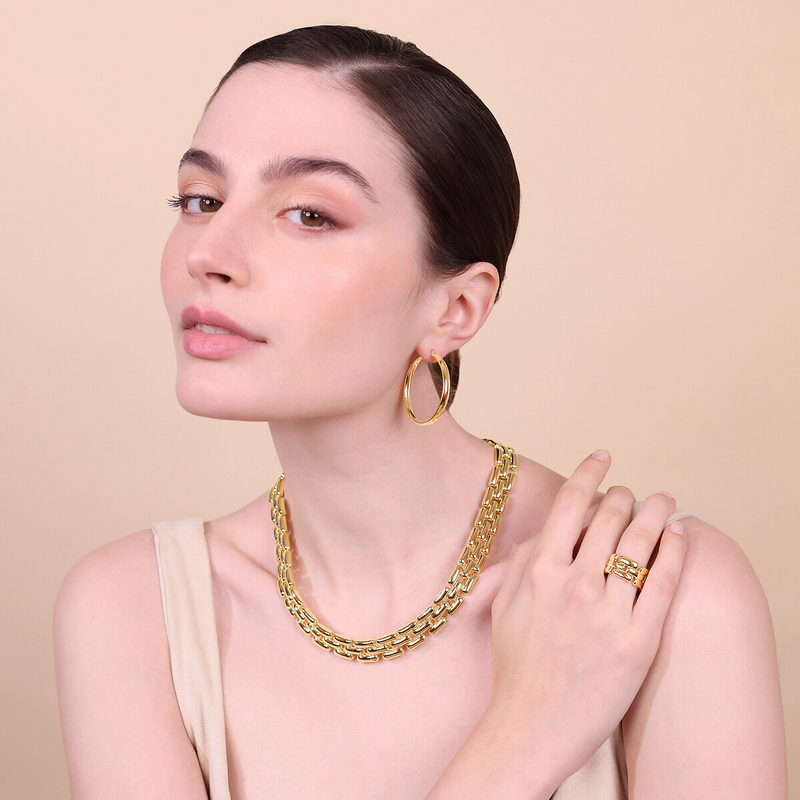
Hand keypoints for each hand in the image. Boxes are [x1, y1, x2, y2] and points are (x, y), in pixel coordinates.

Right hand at [485, 450, 687, 790]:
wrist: (530, 726)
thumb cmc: (514, 665)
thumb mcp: (504, 604)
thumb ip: (523, 561)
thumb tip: (547, 529)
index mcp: (538, 571)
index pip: (569, 504)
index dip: (589, 472)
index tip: (602, 456)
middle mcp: (573, 584)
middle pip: (609, 518)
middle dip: (624, 494)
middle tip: (633, 492)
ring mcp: (607, 614)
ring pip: (641, 544)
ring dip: (656, 513)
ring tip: (664, 502)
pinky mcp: (637, 643)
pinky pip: (663, 585)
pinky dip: (675, 553)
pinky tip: (679, 537)